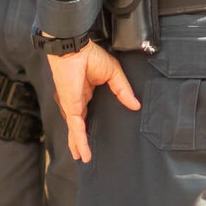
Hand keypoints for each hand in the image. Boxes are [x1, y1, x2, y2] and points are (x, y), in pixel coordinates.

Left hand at [46, 42, 140, 162]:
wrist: (75, 48)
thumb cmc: (90, 55)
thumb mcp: (112, 74)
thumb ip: (122, 90)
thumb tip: (135, 105)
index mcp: (86, 92)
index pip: (87, 112)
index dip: (88, 124)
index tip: (92, 135)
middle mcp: (77, 100)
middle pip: (79, 124)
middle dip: (79, 139)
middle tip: (82, 153)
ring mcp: (72, 104)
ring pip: (76, 129)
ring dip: (78, 144)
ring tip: (82, 157)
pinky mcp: (71, 106)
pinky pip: (76, 127)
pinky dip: (79, 140)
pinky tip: (82, 152)